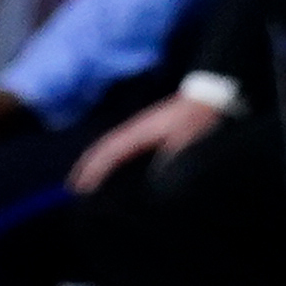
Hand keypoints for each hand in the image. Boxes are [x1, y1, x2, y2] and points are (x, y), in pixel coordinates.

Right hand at [71, 89, 222, 189]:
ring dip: (97, 163)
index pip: (109, 151)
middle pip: (103, 148)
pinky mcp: (150, 131)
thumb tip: (154, 186)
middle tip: (73, 189)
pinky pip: (121, 147)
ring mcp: (141, 128)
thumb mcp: (188, 143)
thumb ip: (169, 164)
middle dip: (87, 167)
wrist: (212, 96)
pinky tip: (114, 169)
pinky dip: (110, 159)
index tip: (79, 190)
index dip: (93, 171)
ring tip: (86, 182)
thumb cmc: (199, 120)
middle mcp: (134, 129)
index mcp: (140, 131)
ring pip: (111, 146)